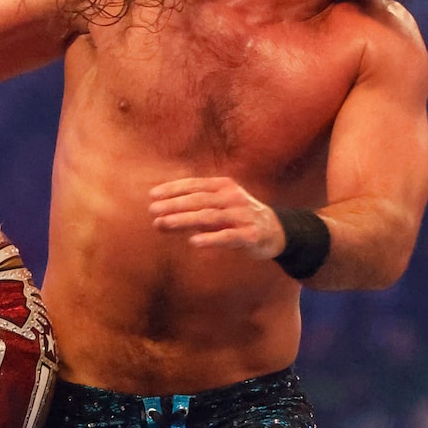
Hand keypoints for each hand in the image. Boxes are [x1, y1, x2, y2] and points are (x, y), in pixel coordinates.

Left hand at [148, 175, 285, 256]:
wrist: (274, 230)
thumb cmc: (236, 217)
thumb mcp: (215, 210)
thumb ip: (190, 213)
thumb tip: (157, 221)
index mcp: (223, 186)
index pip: (195, 185)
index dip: (173, 189)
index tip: (152, 195)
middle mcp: (232, 197)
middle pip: (199, 200)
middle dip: (174, 204)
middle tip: (152, 210)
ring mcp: (242, 215)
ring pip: (209, 216)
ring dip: (184, 220)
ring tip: (164, 223)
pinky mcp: (250, 235)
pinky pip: (228, 236)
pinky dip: (211, 238)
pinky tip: (193, 242)